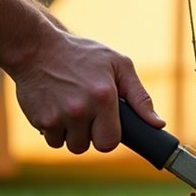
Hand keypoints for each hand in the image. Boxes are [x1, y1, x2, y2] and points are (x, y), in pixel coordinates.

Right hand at [11, 30, 164, 153]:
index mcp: (104, 97)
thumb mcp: (118, 65)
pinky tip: (57, 109)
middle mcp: (80, 109)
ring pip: (70, 145)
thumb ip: (140, 97)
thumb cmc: (83, 56)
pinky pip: (52, 140)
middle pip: (89, 147)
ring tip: (72, 110)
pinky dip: (55, 130)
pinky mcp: (39, 120)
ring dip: (73, 134)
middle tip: (89, 116)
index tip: (107, 125)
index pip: (111, 141)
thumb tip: (158, 124)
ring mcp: (58, 116)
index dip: (110, 136)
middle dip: (91, 137)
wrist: (37, 49)